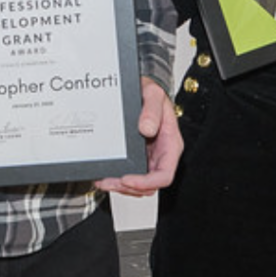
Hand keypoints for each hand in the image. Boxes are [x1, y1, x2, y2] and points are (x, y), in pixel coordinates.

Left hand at [95, 79, 182, 196]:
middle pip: (150, 185)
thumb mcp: (153, 94)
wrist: (143, 89)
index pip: (164, 174)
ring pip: (139, 184)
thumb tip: (147, 129)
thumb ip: (152, 110)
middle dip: (129, 187)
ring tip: (104, 181)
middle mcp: (161, 155)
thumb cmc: (152, 93)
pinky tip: (105, 175)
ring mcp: (150, 158)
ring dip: (121, 187)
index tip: (127, 179)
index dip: (146, 182)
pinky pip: (130, 175)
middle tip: (109, 182)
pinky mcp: (138, 157)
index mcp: (171, 144)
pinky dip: (117, 180)